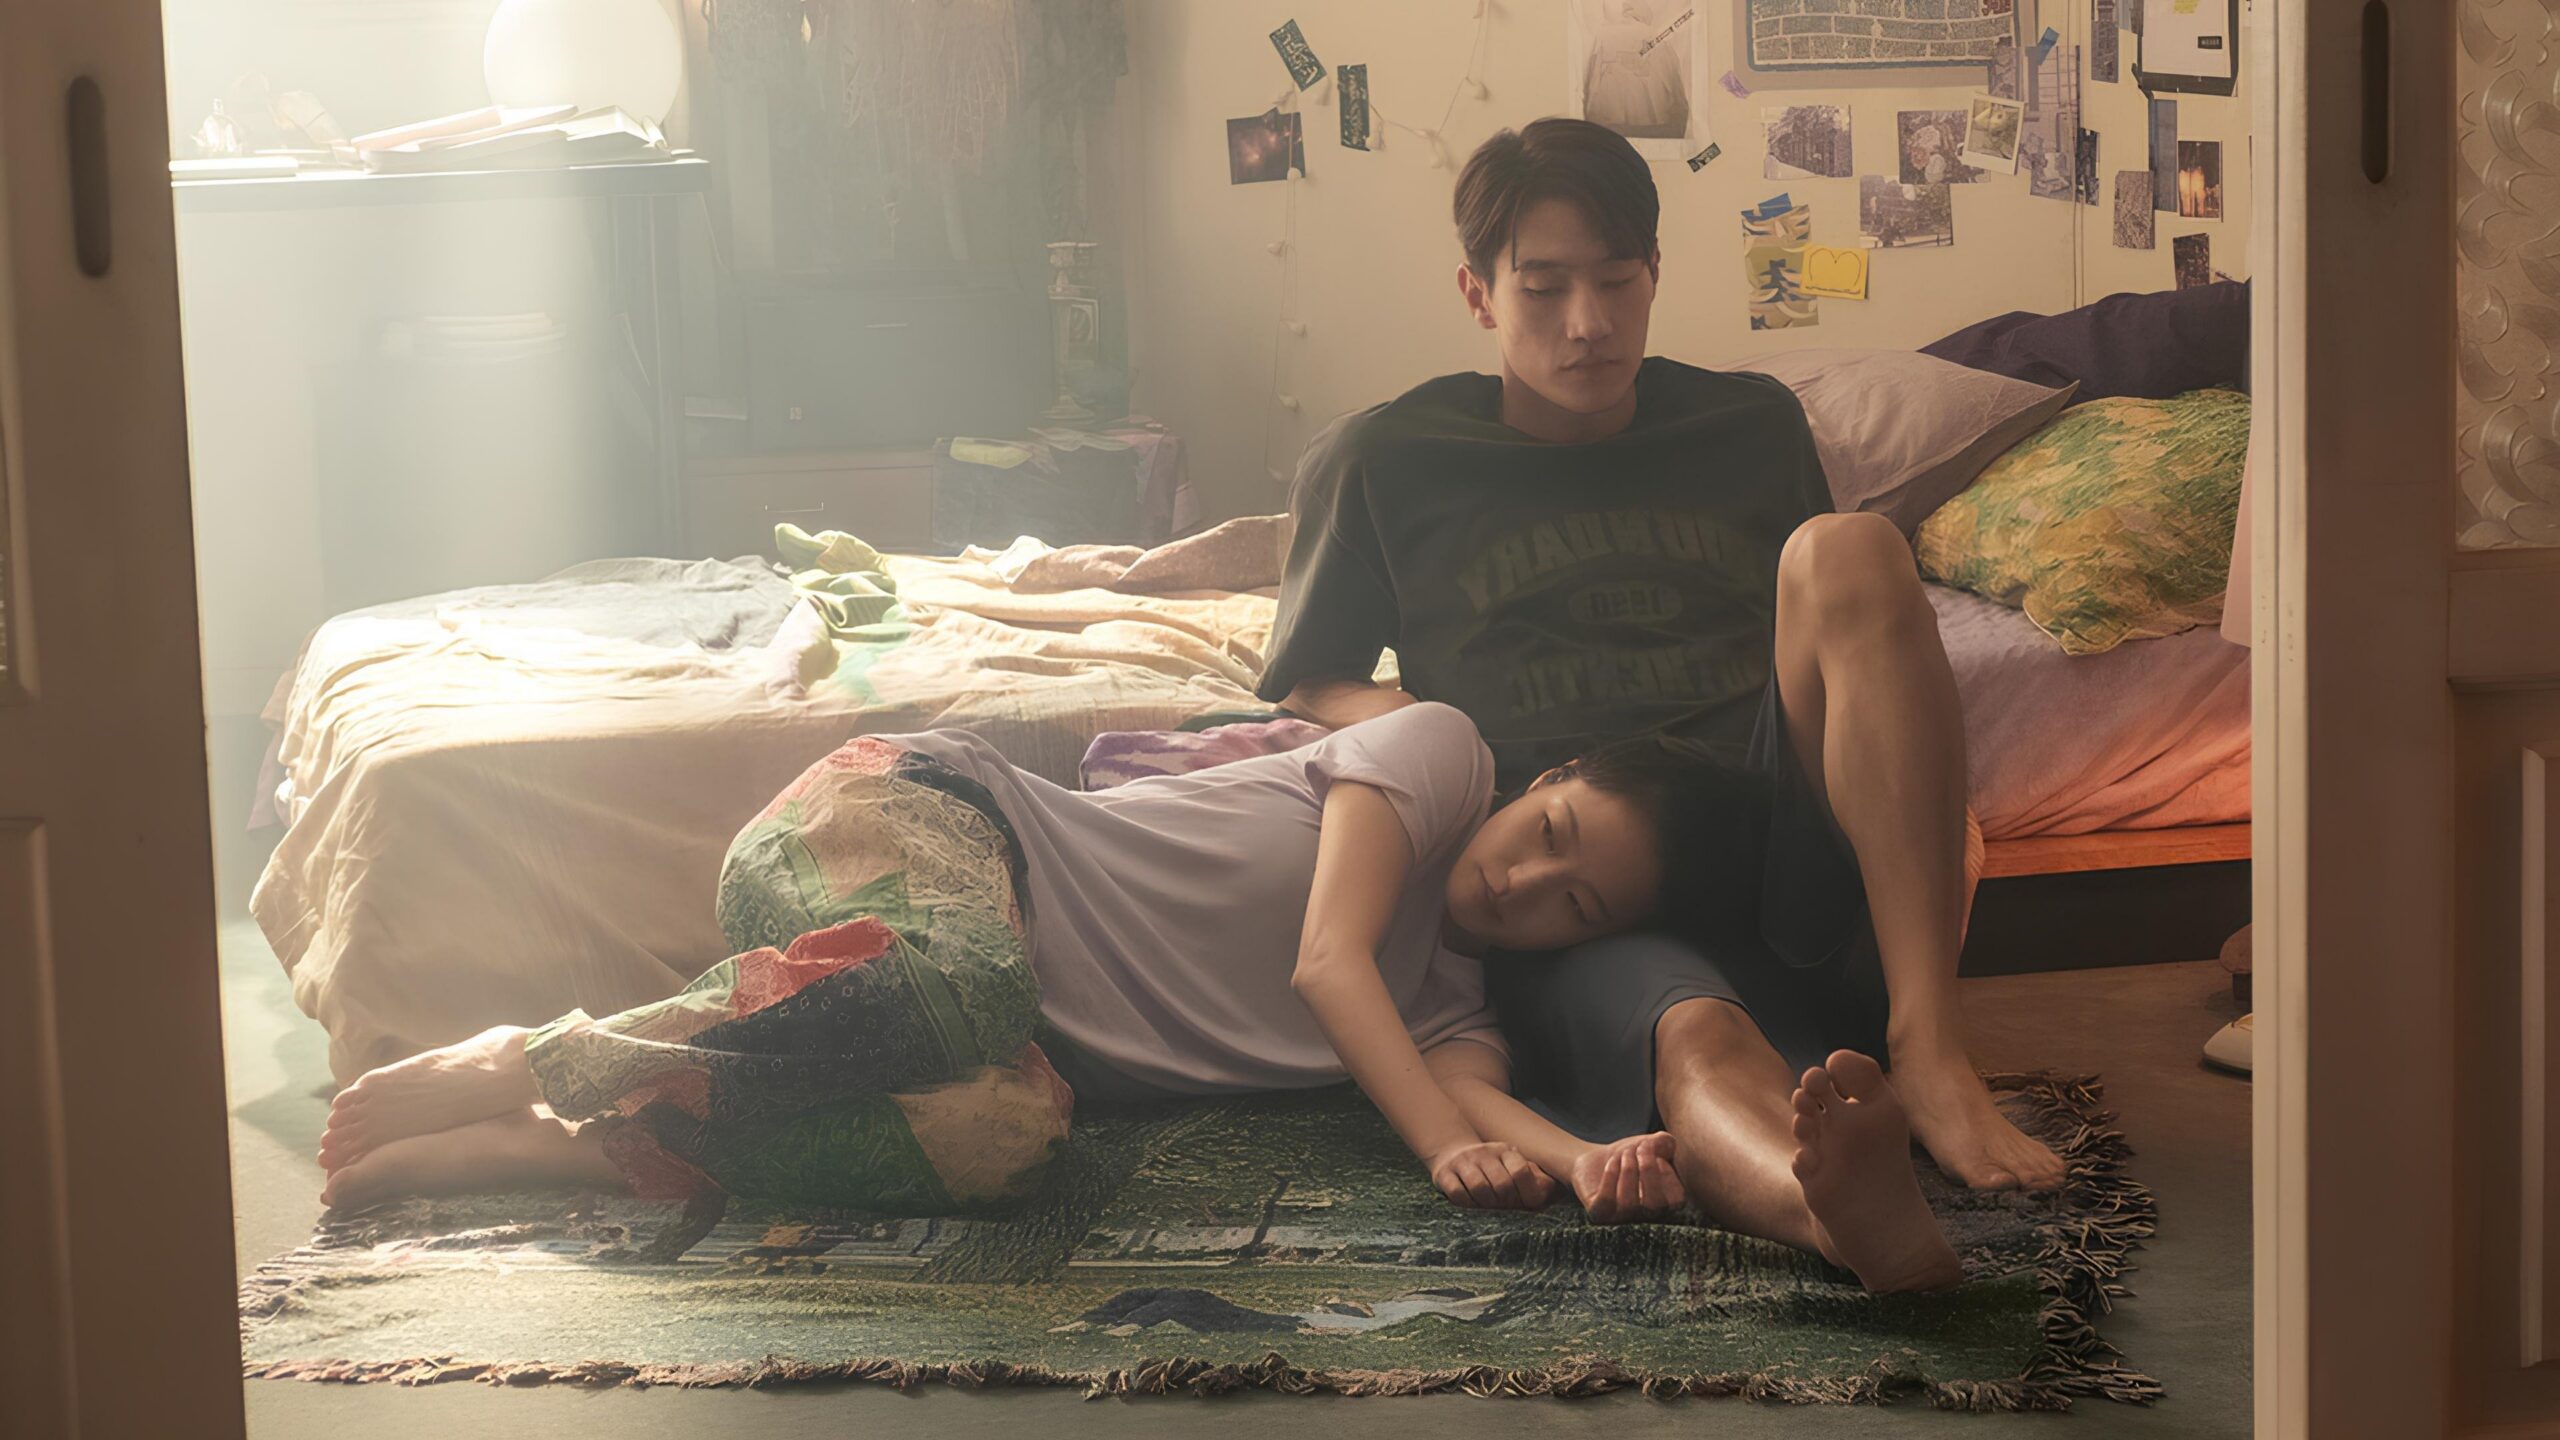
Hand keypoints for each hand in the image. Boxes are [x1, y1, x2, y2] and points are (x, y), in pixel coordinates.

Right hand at [1427, 1140, 1558, 1210]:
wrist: (1452, 1154)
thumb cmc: (1491, 1168)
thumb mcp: (1511, 1165)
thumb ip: (1532, 1176)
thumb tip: (1548, 1188)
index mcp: (1506, 1151)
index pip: (1521, 1171)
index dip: (1525, 1192)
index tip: (1524, 1203)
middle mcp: (1484, 1153)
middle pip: (1501, 1184)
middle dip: (1506, 1202)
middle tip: (1504, 1208)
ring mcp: (1463, 1162)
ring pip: (1479, 1187)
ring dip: (1486, 1204)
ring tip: (1487, 1207)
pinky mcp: (1444, 1173)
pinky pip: (1457, 1193)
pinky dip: (1466, 1203)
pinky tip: (1470, 1204)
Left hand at [1567, 1132, 1687, 1223]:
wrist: (1595, 1162)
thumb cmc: (1630, 1156)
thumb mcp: (1650, 1145)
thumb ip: (1665, 1142)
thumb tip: (1668, 1143)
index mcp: (1664, 1205)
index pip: (1677, 1200)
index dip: (1669, 1174)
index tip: (1658, 1153)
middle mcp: (1644, 1217)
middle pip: (1655, 1205)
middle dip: (1648, 1169)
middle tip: (1641, 1146)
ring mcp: (1621, 1219)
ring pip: (1629, 1204)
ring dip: (1629, 1170)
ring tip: (1626, 1152)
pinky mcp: (1599, 1214)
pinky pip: (1606, 1200)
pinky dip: (1611, 1175)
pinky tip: (1612, 1161)